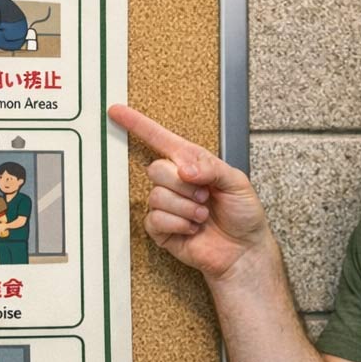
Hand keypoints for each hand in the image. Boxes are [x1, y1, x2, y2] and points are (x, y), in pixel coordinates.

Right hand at [108, 104, 273, 280]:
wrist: (244, 250)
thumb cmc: (243, 213)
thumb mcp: (237, 181)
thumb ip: (211, 168)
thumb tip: (184, 168)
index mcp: (191, 163)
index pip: (160, 139)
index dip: (138, 125)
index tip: (117, 111)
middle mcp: (176, 182)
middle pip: (156, 169)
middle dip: (183, 185)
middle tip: (204, 196)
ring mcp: (167, 205)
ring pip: (157, 196)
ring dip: (185, 208)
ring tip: (202, 215)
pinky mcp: (161, 229)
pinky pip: (155, 219)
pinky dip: (179, 224)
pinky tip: (192, 228)